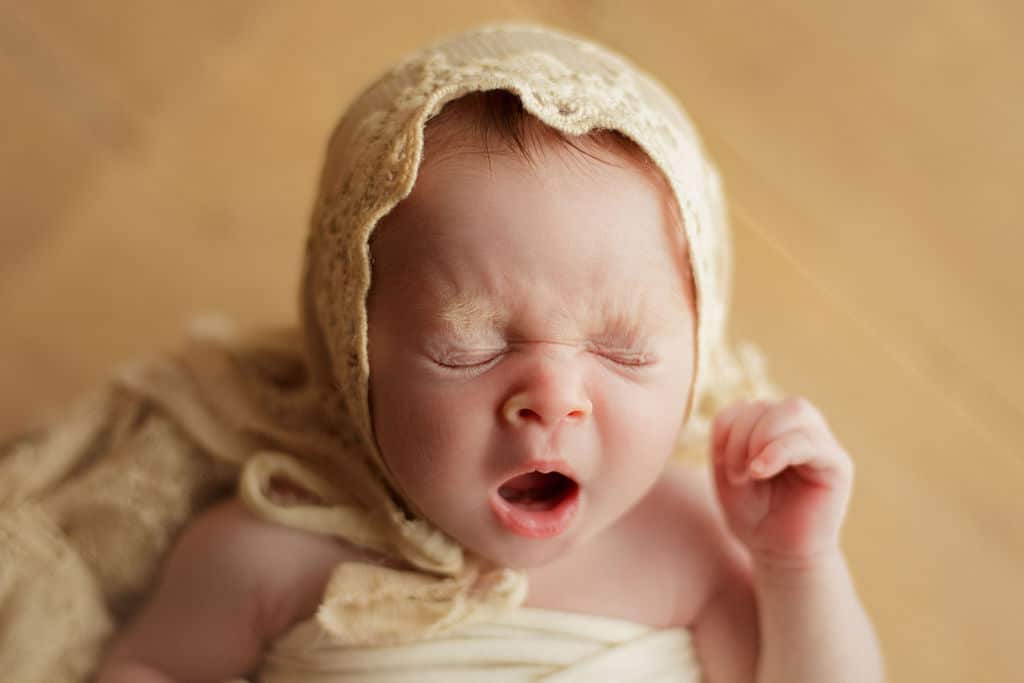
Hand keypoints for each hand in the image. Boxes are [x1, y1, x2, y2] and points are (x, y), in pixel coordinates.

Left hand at [710, 397, 853, 568]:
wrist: (779, 555)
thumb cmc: (754, 515)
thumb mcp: (727, 473)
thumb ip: (728, 438)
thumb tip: (742, 404)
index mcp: (771, 430)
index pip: (746, 407)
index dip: (727, 430)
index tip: (720, 465)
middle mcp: (798, 431)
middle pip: (768, 404)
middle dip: (742, 434)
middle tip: (735, 473)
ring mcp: (821, 444)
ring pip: (794, 410)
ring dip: (760, 438)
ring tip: (751, 473)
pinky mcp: (838, 464)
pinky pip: (811, 441)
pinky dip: (780, 450)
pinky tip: (761, 471)